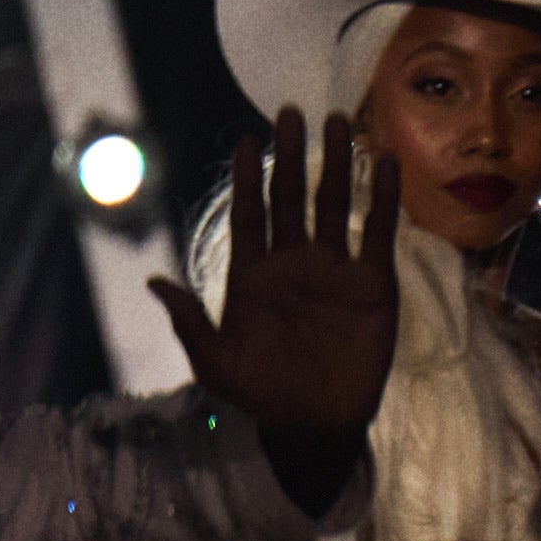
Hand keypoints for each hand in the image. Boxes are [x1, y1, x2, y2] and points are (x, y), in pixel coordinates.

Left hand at [151, 106, 403, 515]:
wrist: (313, 426)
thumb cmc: (260, 395)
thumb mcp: (216, 363)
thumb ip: (190, 321)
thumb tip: (154, 281)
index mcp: (252, 275)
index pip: (249, 214)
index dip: (247, 179)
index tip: (245, 140)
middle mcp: (292, 263)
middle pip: (290, 198)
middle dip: (290, 157)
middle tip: (291, 113)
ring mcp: (334, 271)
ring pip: (334, 206)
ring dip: (337, 166)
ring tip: (340, 123)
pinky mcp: (374, 286)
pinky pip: (378, 235)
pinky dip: (383, 200)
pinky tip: (386, 165)